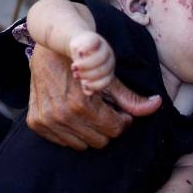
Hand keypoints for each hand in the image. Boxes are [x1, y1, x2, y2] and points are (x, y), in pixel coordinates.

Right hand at [27, 45, 161, 149]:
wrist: (50, 47)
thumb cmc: (84, 60)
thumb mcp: (109, 76)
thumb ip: (130, 97)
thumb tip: (156, 105)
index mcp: (81, 104)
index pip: (114, 130)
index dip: (122, 121)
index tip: (120, 111)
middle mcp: (62, 115)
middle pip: (100, 140)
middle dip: (107, 127)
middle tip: (105, 110)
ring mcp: (47, 120)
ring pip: (81, 145)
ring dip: (89, 131)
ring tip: (89, 111)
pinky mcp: (36, 122)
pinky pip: (62, 142)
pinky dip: (71, 132)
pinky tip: (73, 114)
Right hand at [68, 31, 114, 94]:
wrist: (80, 43)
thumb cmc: (83, 63)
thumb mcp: (85, 74)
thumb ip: (87, 84)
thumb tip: (88, 93)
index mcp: (109, 70)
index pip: (107, 80)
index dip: (96, 85)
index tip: (83, 85)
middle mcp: (109, 59)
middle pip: (103, 69)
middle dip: (89, 74)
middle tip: (76, 75)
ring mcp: (104, 48)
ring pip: (99, 58)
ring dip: (85, 65)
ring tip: (73, 67)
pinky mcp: (96, 39)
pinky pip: (94, 44)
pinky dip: (87, 49)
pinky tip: (79, 53)